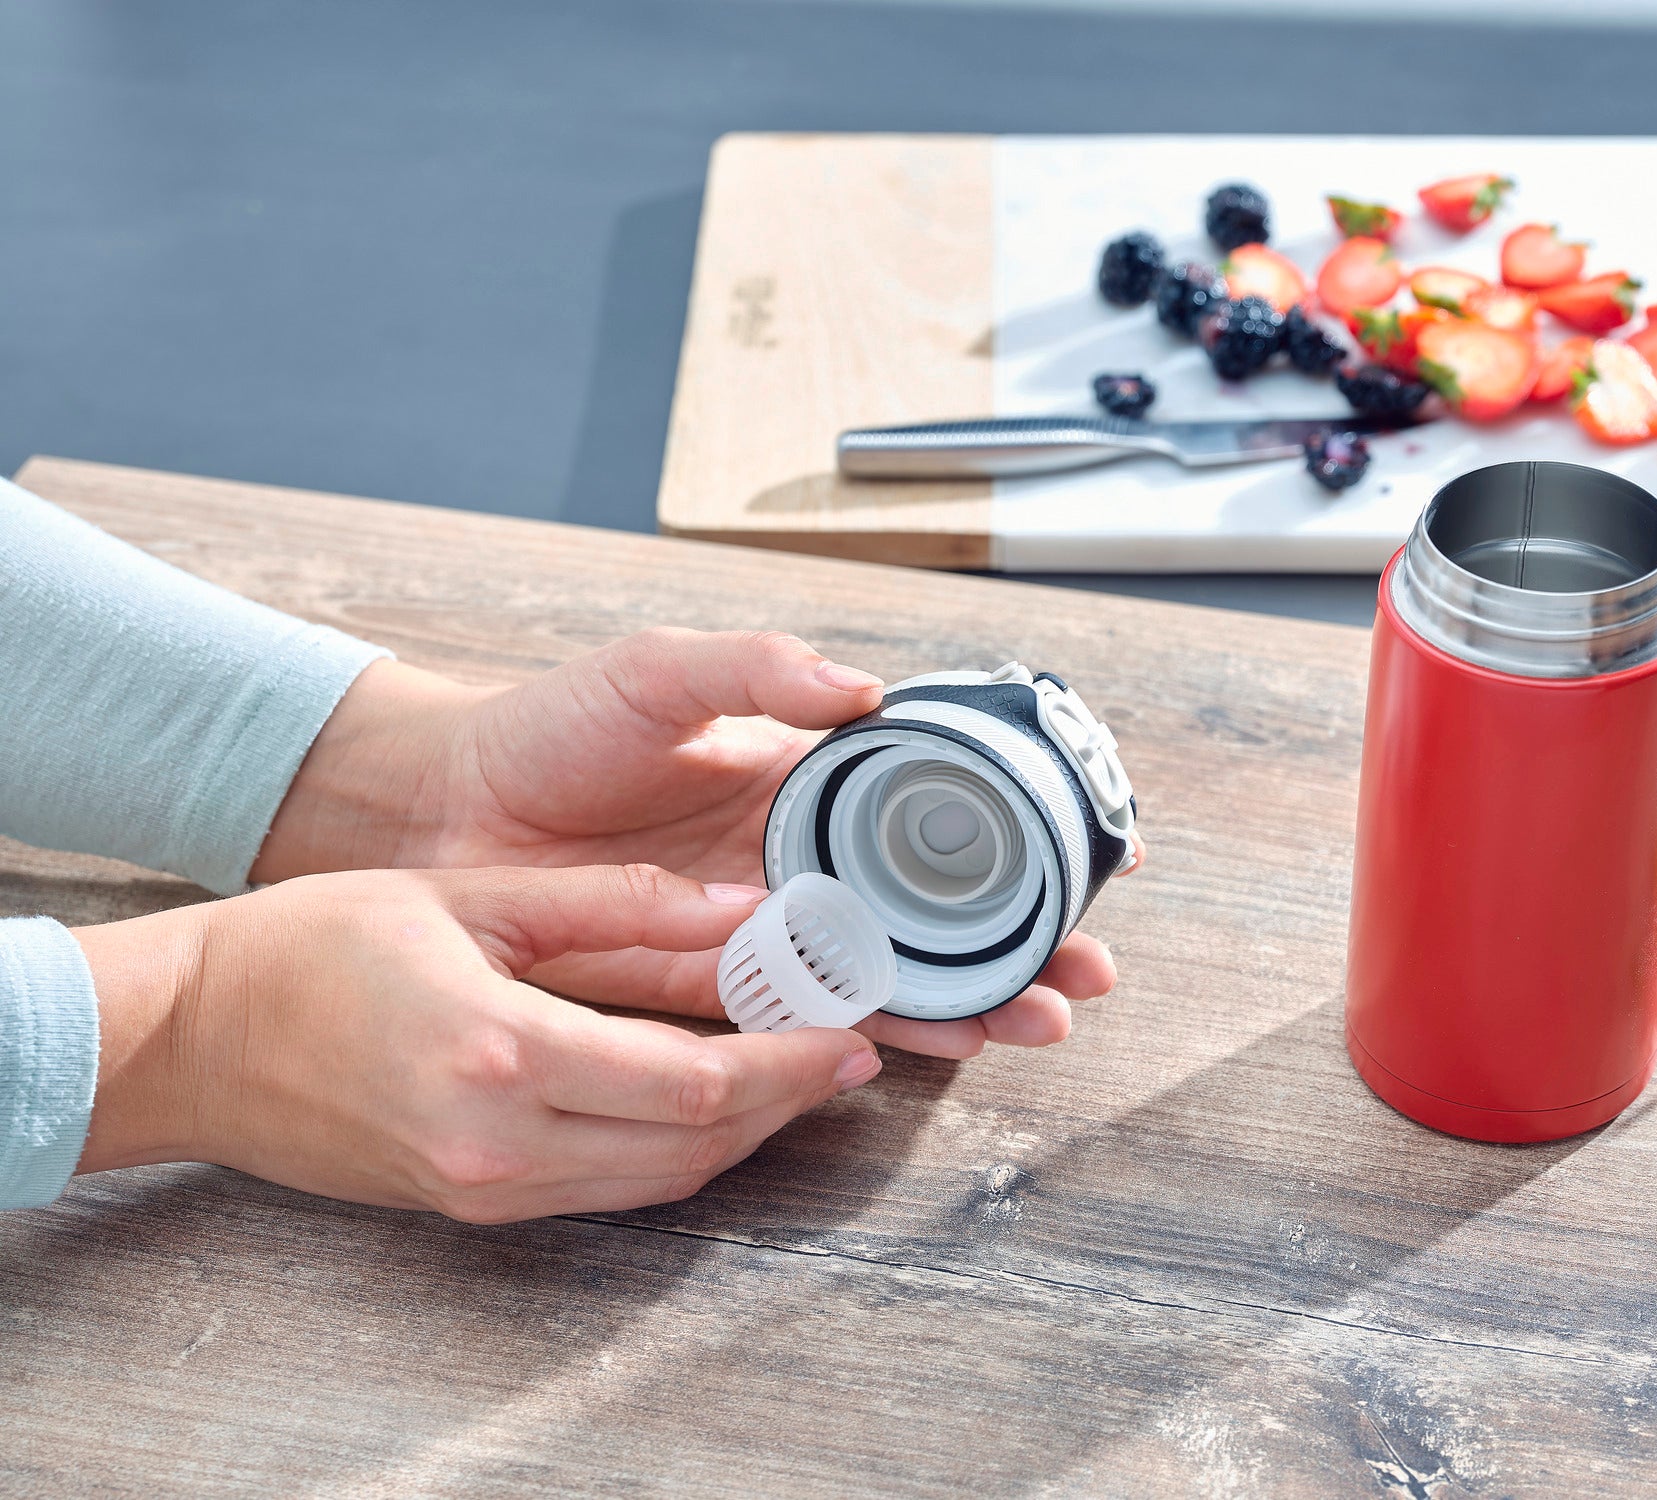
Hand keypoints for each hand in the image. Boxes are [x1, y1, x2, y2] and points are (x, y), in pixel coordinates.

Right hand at [72, 865, 880, 1220]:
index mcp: (501, 1053)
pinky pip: (606, 1189)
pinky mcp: (470, 1203)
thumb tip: (736, 903)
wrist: (189, 1039)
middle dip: (788, 1102)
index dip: (790, 1063)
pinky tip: (708, 1101)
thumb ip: (614, 904)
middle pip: (693, 1145)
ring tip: (798, 1074)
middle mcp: (498, 1144)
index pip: (692, 1083)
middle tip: (850, 1052)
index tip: (851, 1030)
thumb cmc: (313, 946)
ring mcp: (482, 1188)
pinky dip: (674, 1151)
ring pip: (658, 1181)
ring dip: (741, 1134)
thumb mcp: (472, 897)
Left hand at [253, 630, 1135, 1056]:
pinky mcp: (705, 994)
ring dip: (964, 1001)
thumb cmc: (546, 731)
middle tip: (1082, 971)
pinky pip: (801, 1021)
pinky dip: (871, 1036)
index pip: (930, 817)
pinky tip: (933, 1045)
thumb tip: (865, 688)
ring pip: (884, 977)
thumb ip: (756, 670)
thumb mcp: (655, 672)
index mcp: (800, 787)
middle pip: (929, 916)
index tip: (1084, 855)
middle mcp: (795, 868)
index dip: (1006, 839)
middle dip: (1012, 944)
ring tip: (1033, 1020)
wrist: (439, 815)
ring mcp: (756, 936)